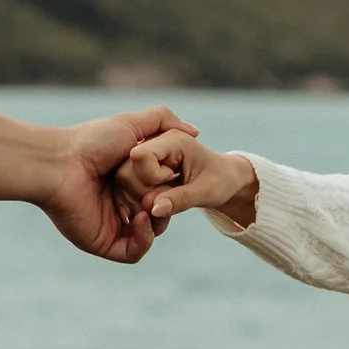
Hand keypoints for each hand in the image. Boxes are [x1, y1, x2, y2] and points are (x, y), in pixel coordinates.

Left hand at [37, 106, 186, 262]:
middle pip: (158, 214)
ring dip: (157, 222)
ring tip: (150, 205)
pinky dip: (144, 240)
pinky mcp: (103, 243)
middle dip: (166, 206)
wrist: (60, 165)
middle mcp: (119, 204)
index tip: (174, 176)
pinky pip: (134, 253)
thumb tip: (195, 133)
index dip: (171, 187)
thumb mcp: (132, 123)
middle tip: (160, 193)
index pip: (160, 192)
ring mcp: (111, 225)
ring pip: (149, 235)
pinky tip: (142, 220)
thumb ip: (164, 121)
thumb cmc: (92, 142)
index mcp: (126, 181)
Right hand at [125, 130, 260, 227]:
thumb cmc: (221, 181)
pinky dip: (140, 197)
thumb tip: (153, 209)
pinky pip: (127, 185)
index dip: (151, 177)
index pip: (140, 156)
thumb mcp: (207, 192)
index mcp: (173, 139)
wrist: (225, 179)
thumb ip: (180, 200)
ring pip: (123, 180)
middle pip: (126, 170)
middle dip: (145, 190)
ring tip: (166, 195)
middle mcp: (155, 142)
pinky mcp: (142, 166)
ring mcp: (146, 153)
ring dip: (141, 196)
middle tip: (170, 191)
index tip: (172, 180)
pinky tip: (158, 199)